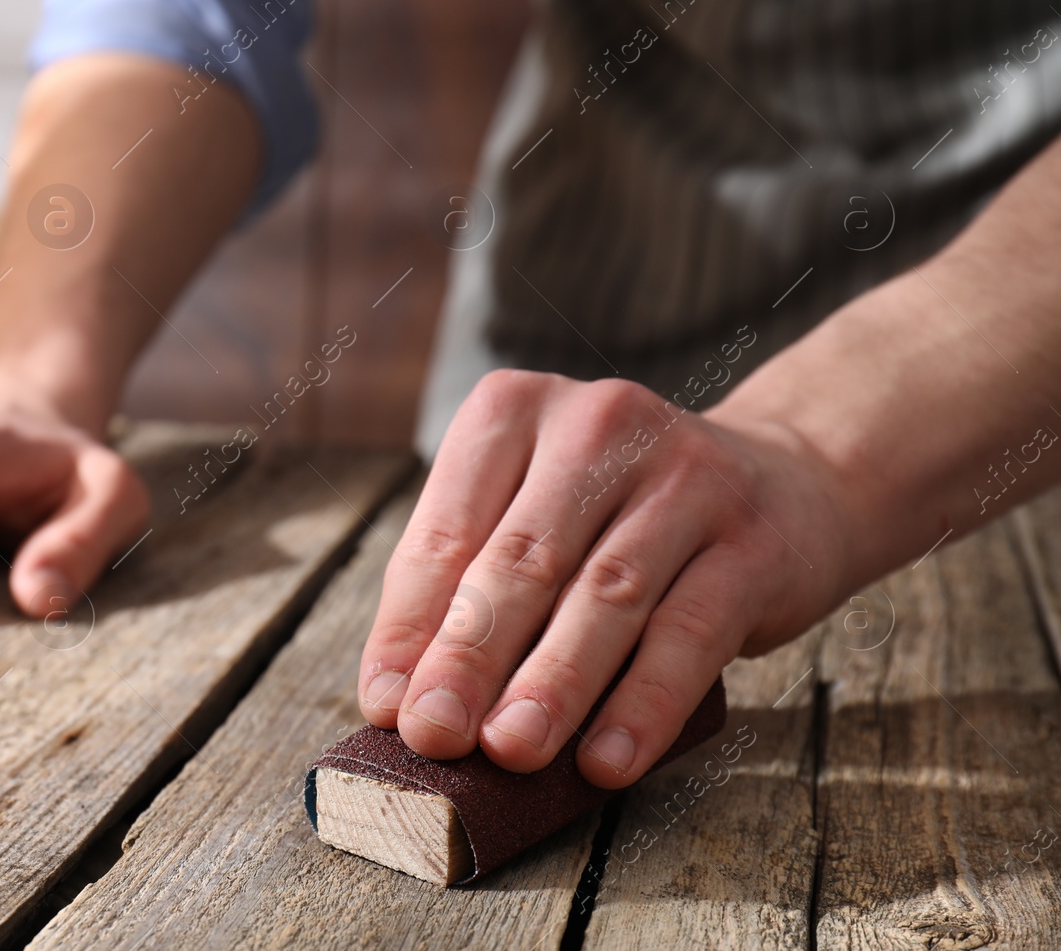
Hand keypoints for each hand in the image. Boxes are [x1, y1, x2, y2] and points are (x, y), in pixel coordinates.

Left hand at [357, 371, 853, 787]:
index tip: (385, 705)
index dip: (410, 624)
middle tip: (434, 733)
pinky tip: (607, 760)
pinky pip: (689, 633)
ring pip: (604, 595)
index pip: (446, 528)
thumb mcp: (534, 520)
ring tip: (510, 750)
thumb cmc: (619, 515)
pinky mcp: (752, 541)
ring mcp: (685, 478)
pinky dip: (643, 704)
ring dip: (551, 683)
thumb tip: (401, 697)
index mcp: (515, 410)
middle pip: (521, 558)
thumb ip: (466, 589)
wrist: (785, 479)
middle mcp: (598, 426)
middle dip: (469, 656)